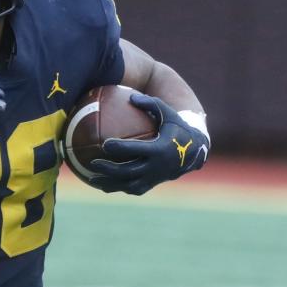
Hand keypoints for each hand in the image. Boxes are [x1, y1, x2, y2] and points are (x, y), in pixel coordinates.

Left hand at [89, 92, 209, 194]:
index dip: (120, 148)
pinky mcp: (152, 184)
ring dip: (110, 183)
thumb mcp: (168, 113)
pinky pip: (132, 189)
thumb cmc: (177, 128)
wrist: (194, 151)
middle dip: (110, 169)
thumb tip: (130, 96)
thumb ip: (151, 104)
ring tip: (92, 179)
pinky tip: (102, 184)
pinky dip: (117, 188)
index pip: (137, 150)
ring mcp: (154, 178)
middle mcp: (157, 166)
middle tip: (93, 163)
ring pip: (129, 184)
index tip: (104, 144)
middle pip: (129, 171)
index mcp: (160, 149)